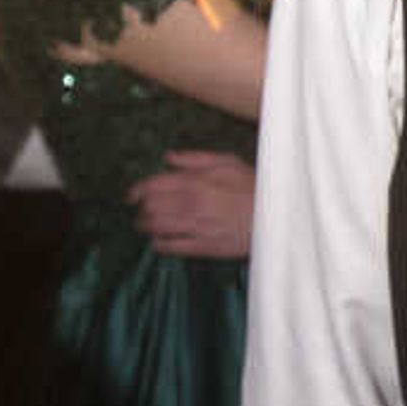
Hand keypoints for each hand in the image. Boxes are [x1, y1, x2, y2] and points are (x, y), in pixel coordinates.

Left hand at [131, 149, 256, 258]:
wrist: (275, 216)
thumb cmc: (253, 187)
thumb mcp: (228, 162)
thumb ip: (195, 158)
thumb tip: (168, 158)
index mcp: (195, 181)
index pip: (153, 186)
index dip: (136, 191)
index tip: (131, 196)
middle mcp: (190, 204)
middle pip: (150, 208)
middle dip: (141, 210)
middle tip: (141, 211)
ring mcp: (196, 227)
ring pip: (156, 227)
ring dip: (146, 227)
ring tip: (146, 226)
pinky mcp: (203, 246)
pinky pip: (171, 247)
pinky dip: (159, 244)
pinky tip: (158, 242)